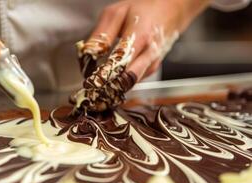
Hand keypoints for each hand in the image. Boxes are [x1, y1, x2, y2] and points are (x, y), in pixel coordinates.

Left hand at [72, 0, 210, 111]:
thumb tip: (89, 53)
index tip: (90, 82)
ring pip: (131, 83)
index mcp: (140, 36)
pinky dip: (120, 84)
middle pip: (128, 78)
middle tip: (92, 94)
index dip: (105, 74)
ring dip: (113, 88)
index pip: (120, 61)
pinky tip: (109, 83)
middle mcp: (149, 53)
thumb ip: (102, 34)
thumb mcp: (117, 13)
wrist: (170, 12)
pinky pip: (134, 81)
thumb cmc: (142, 10)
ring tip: (96, 91)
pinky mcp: (152, 70)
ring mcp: (152, 64)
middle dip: (108, 88)